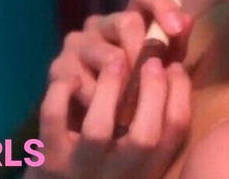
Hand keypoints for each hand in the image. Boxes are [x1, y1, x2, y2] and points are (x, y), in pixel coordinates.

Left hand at [31, 58, 191, 178]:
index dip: (180, 93)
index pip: (175, 132)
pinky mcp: (49, 162)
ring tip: (115, 63)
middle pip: (145, 136)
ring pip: (97, 129)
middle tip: (151, 61)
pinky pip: (53, 122)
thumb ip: (150, 126)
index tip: (175, 67)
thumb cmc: (104, 172)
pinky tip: (71, 81)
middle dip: (153, 91)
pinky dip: (60, 95)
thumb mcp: (135, 160)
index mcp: (149, 170)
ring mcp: (81, 169)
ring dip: (109, 90)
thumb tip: (169, 75)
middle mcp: (120, 175)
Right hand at [48, 0, 196, 113]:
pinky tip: (111, 113)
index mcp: (129, 19)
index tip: (177, 29)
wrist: (98, 124)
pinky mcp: (59, 70)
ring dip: (128, 81)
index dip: (162, 6)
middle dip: (147, 51)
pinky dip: (102, 99)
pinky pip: (83, 81)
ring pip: (107, 55)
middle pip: (126, 22)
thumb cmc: (136, 89)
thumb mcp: (161, 67)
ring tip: (140, 102)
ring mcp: (76, 45)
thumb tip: (186, 21)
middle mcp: (100, 24)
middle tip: (156, 77)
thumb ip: (175, 44)